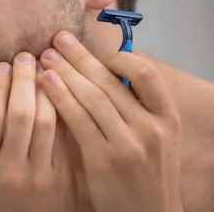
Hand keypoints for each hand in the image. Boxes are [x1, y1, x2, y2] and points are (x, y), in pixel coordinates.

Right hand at [0, 52, 76, 211]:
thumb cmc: (2, 187)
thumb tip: (1, 80)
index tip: (3, 64)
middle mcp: (9, 171)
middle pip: (19, 114)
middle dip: (23, 79)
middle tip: (25, 56)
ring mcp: (38, 176)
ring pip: (46, 121)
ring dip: (46, 88)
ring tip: (44, 67)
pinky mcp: (63, 179)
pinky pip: (64, 134)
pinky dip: (62, 106)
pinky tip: (61, 89)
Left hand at [40, 32, 182, 211]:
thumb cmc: (147, 174)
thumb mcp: (156, 138)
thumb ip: (135, 107)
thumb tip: (101, 70)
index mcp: (168, 118)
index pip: (146, 72)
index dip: (117, 57)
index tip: (95, 52)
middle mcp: (151, 128)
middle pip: (111, 80)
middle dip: (80, 56)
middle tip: (58, 39)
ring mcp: (128, 144)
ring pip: (92, 96)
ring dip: (65, 72)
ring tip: (45, 57)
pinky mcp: (103, 159)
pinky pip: (77, 119)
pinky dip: (60, 96)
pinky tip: (45, 83)